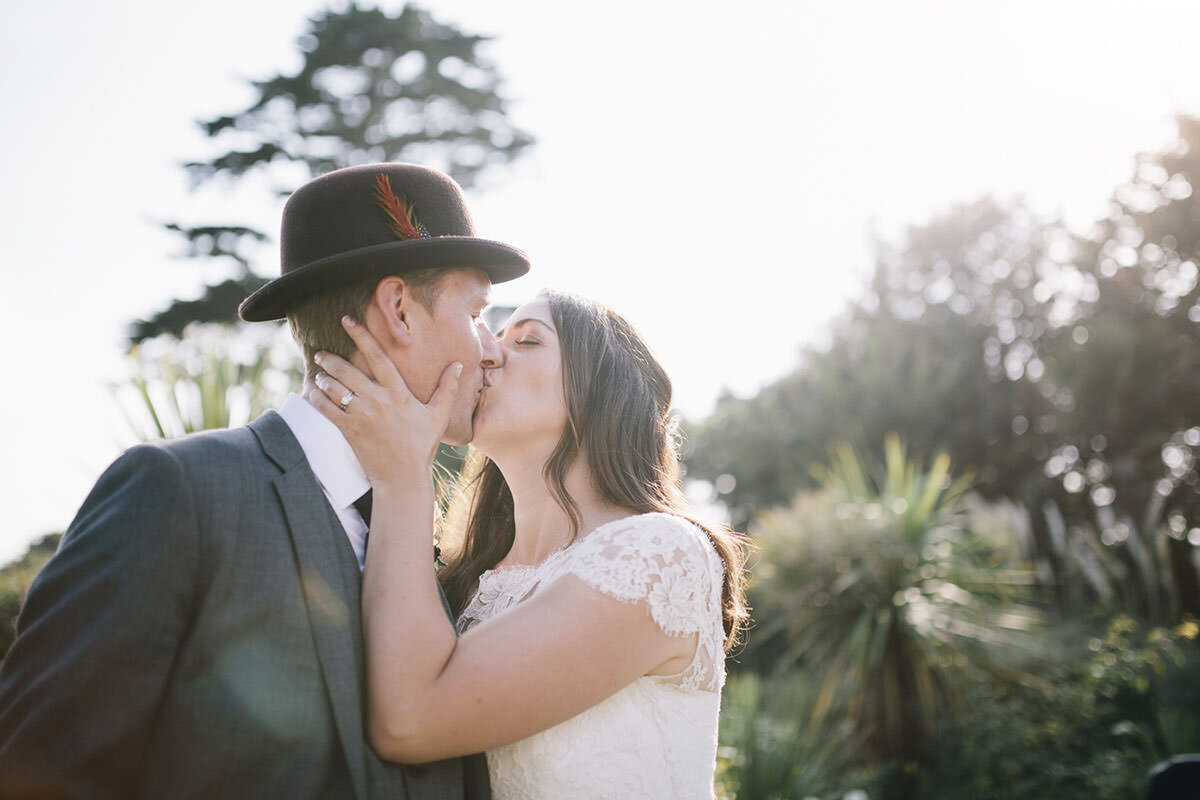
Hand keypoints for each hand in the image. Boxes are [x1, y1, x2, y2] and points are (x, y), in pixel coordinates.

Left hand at [307, 316, 462, 486]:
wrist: (403, 477)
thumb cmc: (422, 445)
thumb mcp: (438, 415)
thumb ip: (447, 388)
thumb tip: (459, 364)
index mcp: (399, 393)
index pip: (378, 357)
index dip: (361, 336)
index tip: (347, 321)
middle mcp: (379, 400)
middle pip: (348, 370)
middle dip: (330, 359)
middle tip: (320, 353)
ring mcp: (362, 416)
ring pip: (334, 388)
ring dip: (322, 379)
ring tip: (318, 374)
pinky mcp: (350, 431)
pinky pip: (326, 409)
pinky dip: (316, 398)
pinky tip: (312, 393)